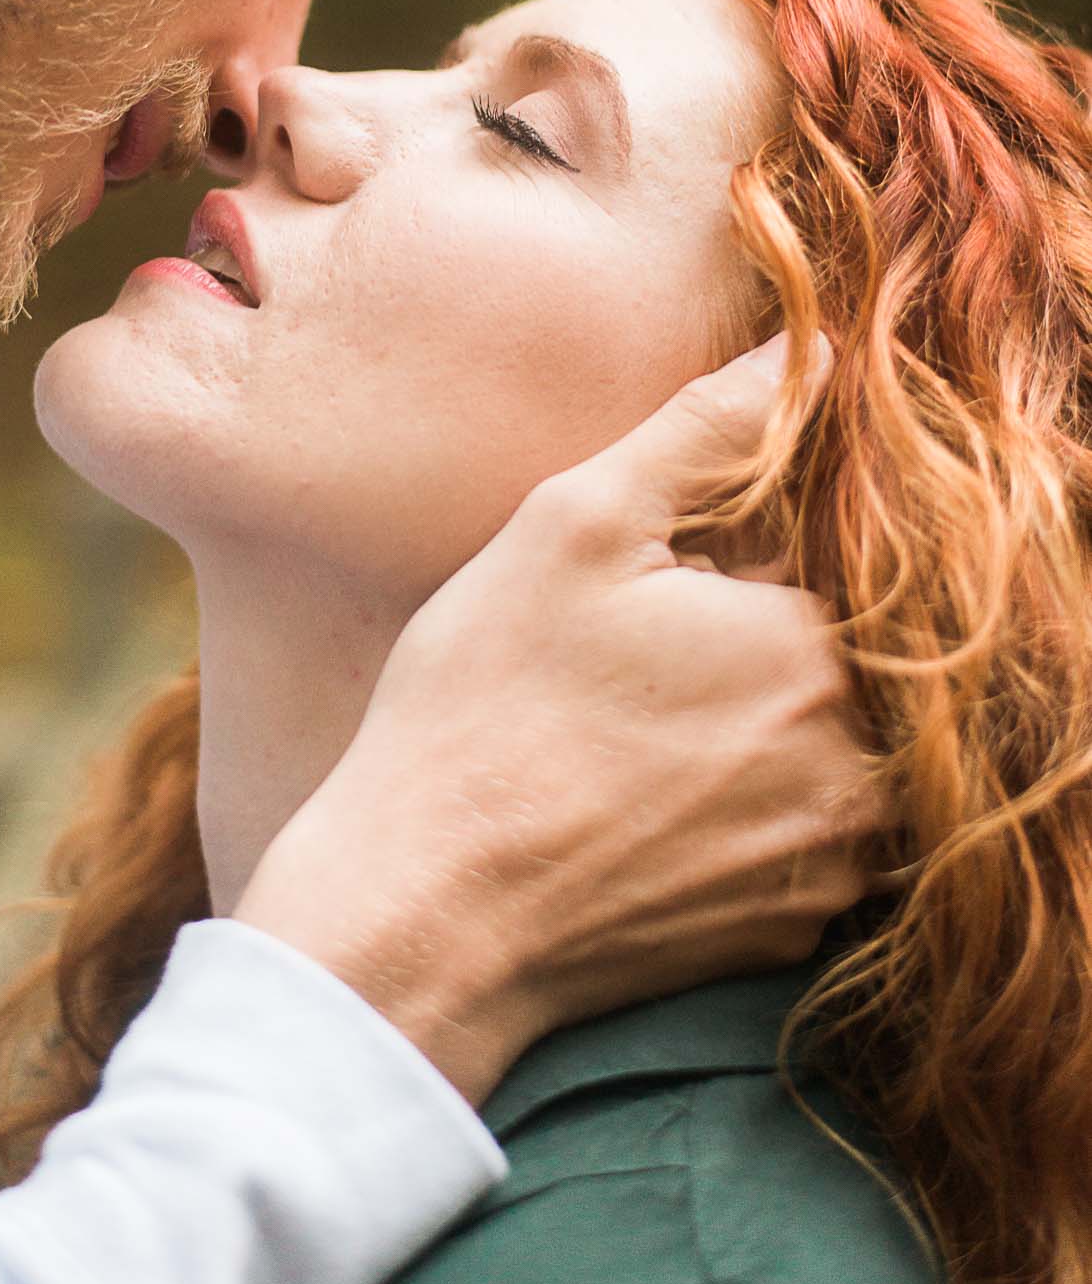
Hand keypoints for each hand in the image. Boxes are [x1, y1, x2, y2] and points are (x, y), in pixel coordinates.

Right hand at [234, 332, 877, 1104]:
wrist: (426, 914)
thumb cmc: (484, 708)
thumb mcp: (575, 524)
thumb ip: (706, 426)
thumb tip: (810, 350)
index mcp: (819, 648)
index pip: (821, 557)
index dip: (733, 556)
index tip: (652, 586)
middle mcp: (857, 765)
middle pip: (828, 655)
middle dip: (742, 640)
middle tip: (619, 665)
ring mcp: (828, 863)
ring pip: (816, 744)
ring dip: (742, 725)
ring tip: (620, 733)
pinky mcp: (788, 933)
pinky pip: (791, 835)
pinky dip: (731, 809)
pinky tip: (633, 803)